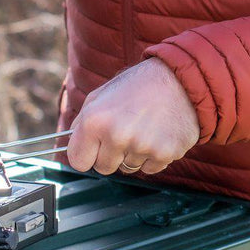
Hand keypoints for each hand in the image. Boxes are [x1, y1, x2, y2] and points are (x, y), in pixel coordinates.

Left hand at [66, 58, 199, 175]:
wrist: (181, 79)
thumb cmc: (139, 85)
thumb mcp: (102, 94)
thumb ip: (82, 120)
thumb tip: (69, 143)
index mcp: (95, 120)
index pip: (78, 161)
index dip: (86, 154)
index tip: (94, 148)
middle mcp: (116, 135)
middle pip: (103, 168)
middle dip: (111, 155)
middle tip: (125, 132)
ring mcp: (141, 146)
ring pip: (128, 169)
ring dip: (133, 154)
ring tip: (145, 128)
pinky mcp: (164, 154)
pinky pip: (150, 169)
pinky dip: (153, 156)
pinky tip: (159, 134)